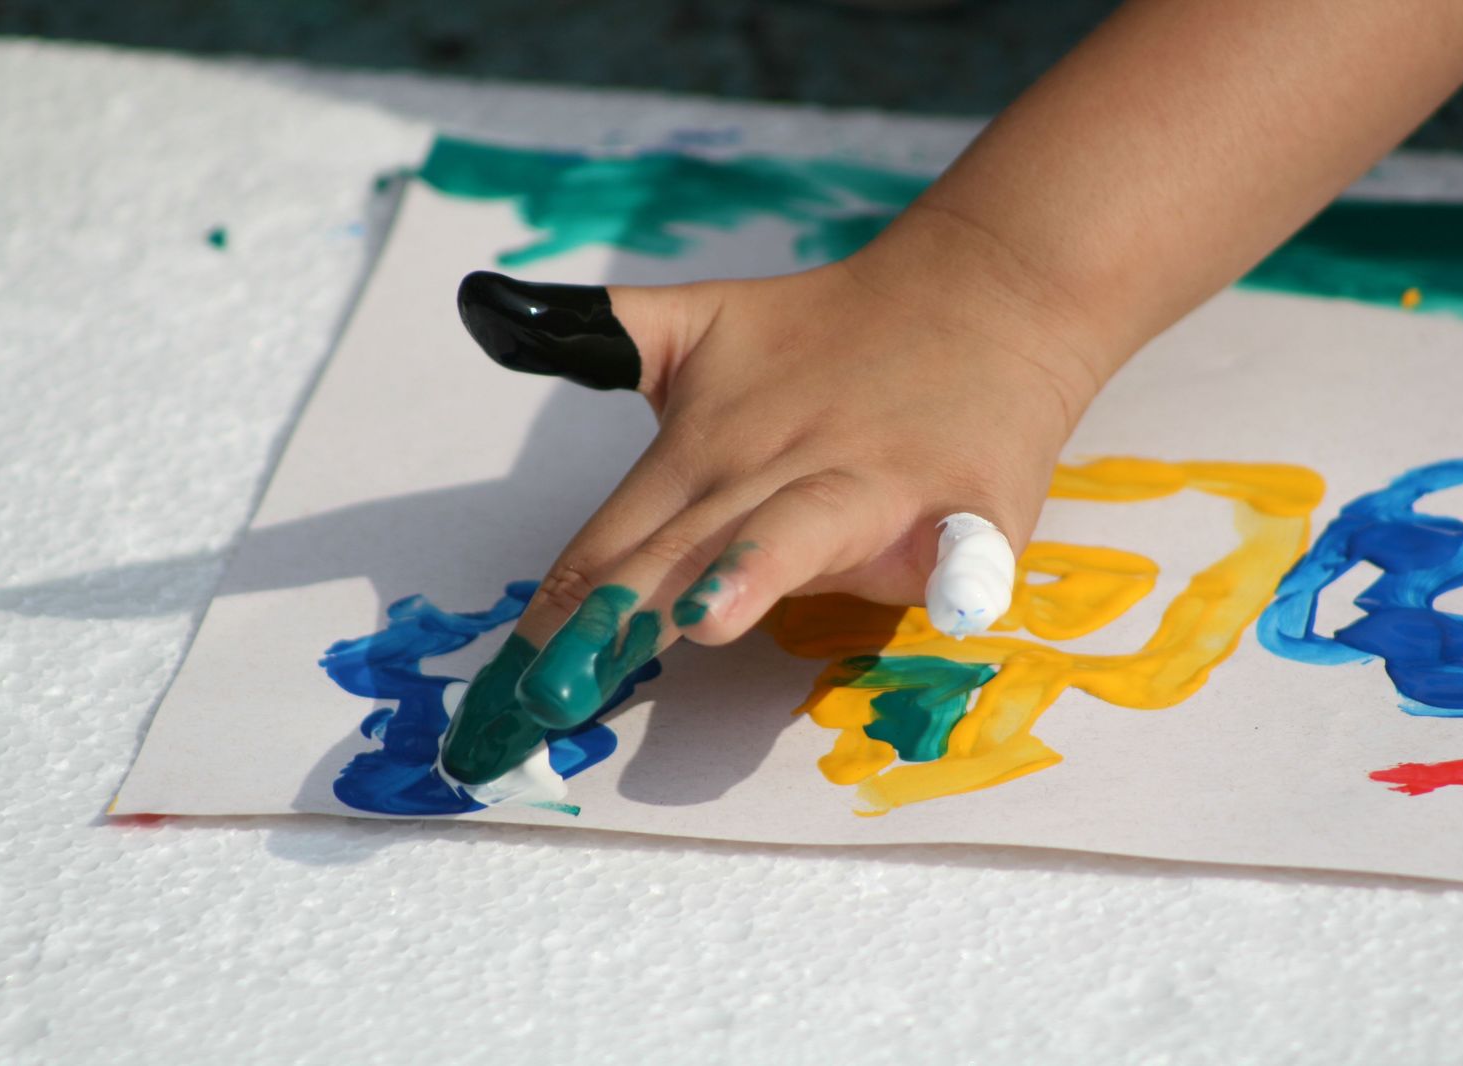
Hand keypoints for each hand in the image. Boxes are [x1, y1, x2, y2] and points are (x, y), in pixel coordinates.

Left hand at [439, 213, 1111, 783]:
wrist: (983, 293)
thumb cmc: (830, 335)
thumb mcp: (702, 323)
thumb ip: (604, 336)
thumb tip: (479, 309)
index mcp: (703, 449)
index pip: (606, 545)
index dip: (547, 624)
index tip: (491, 710)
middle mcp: (772, 468)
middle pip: (678, 551)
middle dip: (610, 623)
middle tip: (544, 698)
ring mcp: (871, 483)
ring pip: (801, 529)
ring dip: (754, 569)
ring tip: (707, 615)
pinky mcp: (968, 500)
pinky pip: (966, 543)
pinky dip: (965, 565)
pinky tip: (960, 593)